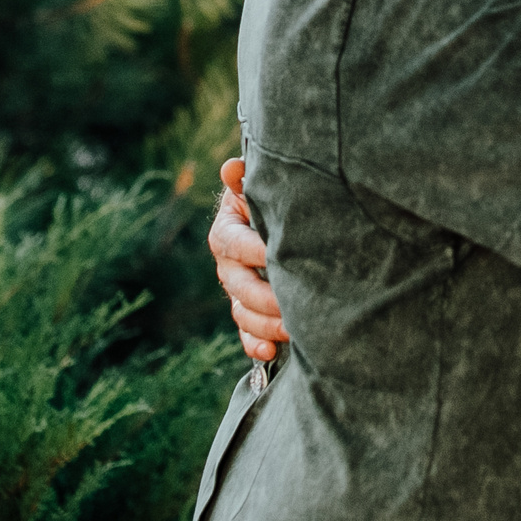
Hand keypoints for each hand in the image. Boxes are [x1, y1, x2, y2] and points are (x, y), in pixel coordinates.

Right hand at [211, 158, 286, 360]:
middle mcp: (227, 266)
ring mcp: (236, 292)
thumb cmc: (271, 201)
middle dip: (266, 297)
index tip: (278, 256)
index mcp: (226, 233)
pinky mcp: (249, 313)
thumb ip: (245, 180)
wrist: (277, 223)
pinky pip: (246, 334)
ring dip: (266, 324)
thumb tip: (231, 168)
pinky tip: (271, 352)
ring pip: (243, 313)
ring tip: (293, 329)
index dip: (254, 251)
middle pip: (239, 286)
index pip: (234, 243)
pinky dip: (255, 344)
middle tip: (294, 303)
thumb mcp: (258, 188)